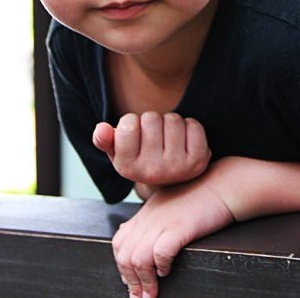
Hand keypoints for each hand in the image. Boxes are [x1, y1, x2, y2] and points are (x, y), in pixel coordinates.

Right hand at [93, 112, 210, 188]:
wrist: (171, 181)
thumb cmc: (141, 158)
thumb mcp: (118, 152)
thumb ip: (104, 139)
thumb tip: (101, 128)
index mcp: (128, 168)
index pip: (128, 124)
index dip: (132, 122)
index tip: (135, 134)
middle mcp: (152, 171)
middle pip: (151, 118)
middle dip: (151, 122)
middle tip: (153, 137)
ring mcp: (177, 167)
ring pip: (173, 119)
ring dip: (170, 123)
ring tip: (167, 138)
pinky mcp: (198, 161)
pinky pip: (193, 126)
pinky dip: (189, 126)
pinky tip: (183, 140)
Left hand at [112, 171, 234, 297]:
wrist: (224, 184)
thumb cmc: (204, 194)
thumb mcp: (171, 202)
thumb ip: (155, 218)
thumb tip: (145, 239)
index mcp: (147, 212)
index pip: (120, 242)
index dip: (122, 265)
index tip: (130, 281)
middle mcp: (150, 216)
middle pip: (125, 254)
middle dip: (130, 281)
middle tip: (139, 297)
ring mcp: (163, 221)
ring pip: (137, 258)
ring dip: (143, 282)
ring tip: (151, 294)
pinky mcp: (180, 227)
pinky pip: (160, 253)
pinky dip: (160, 266)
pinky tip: (166, 271)